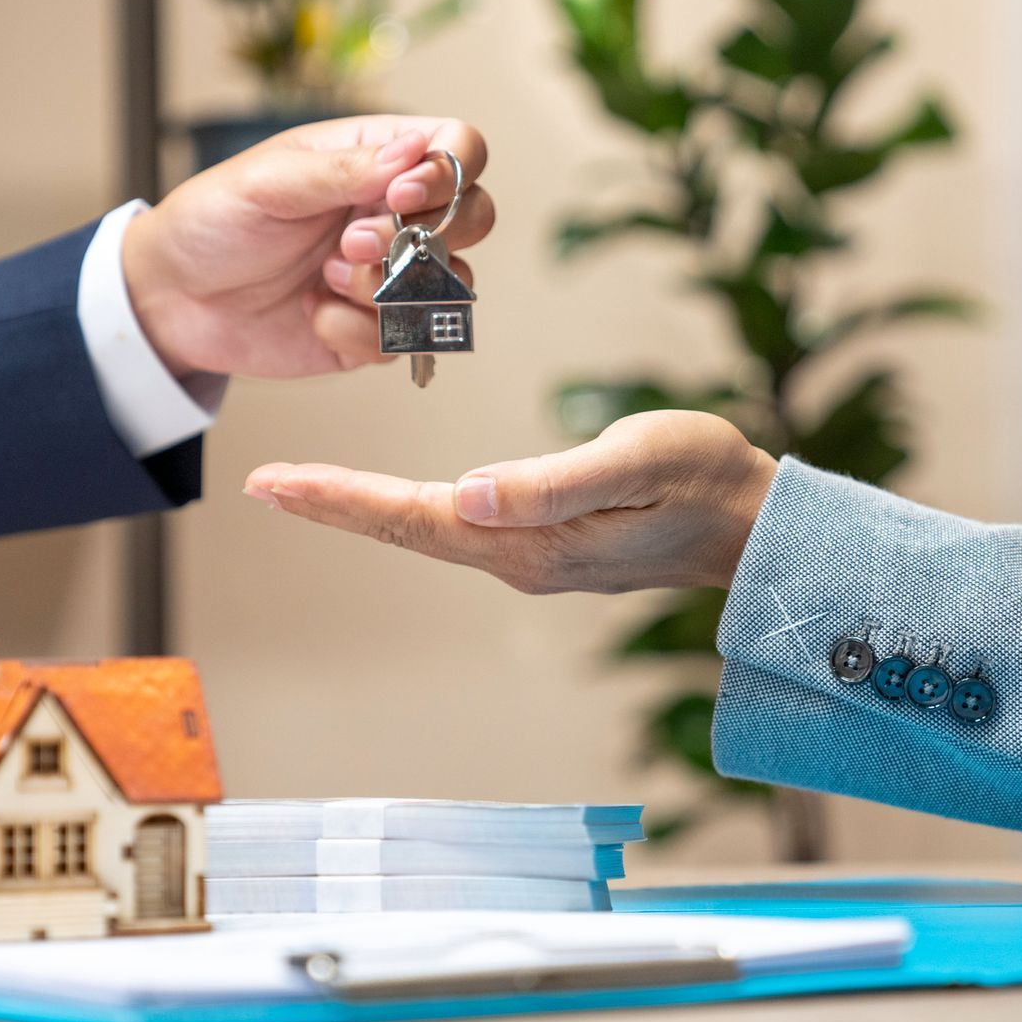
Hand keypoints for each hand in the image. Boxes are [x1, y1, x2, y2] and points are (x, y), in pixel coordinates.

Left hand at [121, 116, 490, 378]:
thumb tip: (416, 150)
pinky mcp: (376, 328)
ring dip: (391, 288)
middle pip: (477, 216)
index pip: (460, 147)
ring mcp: (391, 273)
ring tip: (327, 281)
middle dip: (428, 237)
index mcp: (375, 157)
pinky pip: (407, 338)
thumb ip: (343, 170)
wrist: (173, 300)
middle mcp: (395, 212)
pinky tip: (315, 317)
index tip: (398, 196)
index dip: (450, 173)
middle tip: (353, 244)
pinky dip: (360, 332)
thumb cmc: (213, 221)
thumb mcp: (268, 182)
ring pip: (452, 285)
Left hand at [243, 411, 778, 593]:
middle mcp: (518, 560)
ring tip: (308, 487)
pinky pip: (460, 529)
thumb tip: (466, 494)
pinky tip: (392, 501)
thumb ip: (550, 483)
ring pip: (429, 531)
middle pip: (406, 530)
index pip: (412, 519)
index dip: (340, 500)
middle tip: (263, 483)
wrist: (759, 526)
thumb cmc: (706, 482)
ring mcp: (532, 558)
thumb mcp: (634, 462)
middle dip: (332, 505)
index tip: (273, 483)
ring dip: (366, 510)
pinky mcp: (548, 545)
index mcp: (528, 542)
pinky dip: (411, 511)